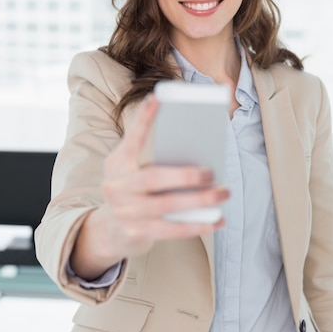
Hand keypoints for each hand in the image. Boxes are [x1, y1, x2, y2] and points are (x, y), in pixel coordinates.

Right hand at [71, 93, 229, 278]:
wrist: (109, 230)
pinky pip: (173, 230)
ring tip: (223, 193)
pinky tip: (218, 219)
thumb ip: (153, 158)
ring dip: (200, 200)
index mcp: (117, 164)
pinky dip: (198, 225)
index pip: (131, 139)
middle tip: (211, 172)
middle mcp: (116, 187)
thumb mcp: (131, 170)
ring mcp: (125, 212)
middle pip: (154, 178)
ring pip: (167, 205)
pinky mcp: (136, 233)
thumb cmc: (132, 192)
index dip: (144, 119)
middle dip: (186, 175)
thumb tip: (195, 148)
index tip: (157, 98)